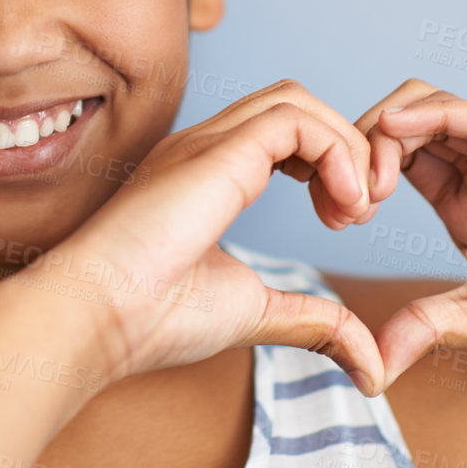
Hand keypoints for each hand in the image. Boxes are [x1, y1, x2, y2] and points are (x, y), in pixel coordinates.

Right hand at [31, 80, 391, 395]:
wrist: (97, 319)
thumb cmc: (152, 320)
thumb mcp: (255, 313)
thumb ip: (311, 322)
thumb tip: (369, 367)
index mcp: (207, 174)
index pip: (282, 130)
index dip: (329, 162)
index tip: (344, 221)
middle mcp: (205, 147)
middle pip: (295, 104)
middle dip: (345, 148)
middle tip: (360, 212)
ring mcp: (206, 143)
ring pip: (297, 100)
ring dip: (345, 148)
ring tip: (354, 209)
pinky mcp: (217, 152)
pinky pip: (295, 119)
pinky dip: (335, 152)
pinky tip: (340, 207)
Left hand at [354, 79, 466, 387]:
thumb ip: (427, 329)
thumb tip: (368, 368)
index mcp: (460, 202)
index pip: (389, 159)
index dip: (349, 171)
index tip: (330, 217)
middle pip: (399, 121)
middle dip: (354, 146)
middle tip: (340, 201)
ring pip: (430, 105)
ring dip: (384, 129)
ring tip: (367, 185)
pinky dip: (432, 113)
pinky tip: (395, 131)